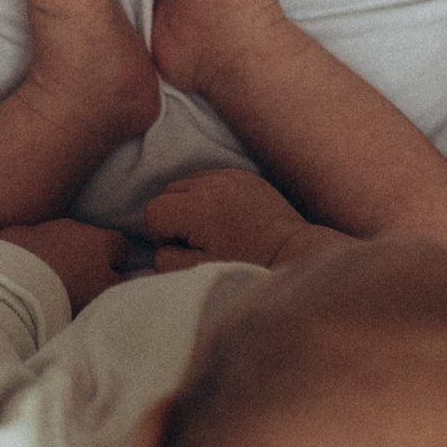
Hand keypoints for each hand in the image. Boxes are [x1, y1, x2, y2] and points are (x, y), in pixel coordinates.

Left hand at [0, 218, 130, 310]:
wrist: (16, 283)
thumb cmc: (70, 292)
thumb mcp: (105, 295)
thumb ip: (119, 284)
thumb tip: (123, 277)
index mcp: (99, 240)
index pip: (120, 245)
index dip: (119, 263)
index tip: (110, 279)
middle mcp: (71, 226)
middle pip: (86, 239)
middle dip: (85, 257)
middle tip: (78, 283)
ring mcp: (40, 227)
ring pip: (55, 239)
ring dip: (55, 254)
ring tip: (48, 280)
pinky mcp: (12, 234)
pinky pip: (27, 244)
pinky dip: (28, 255)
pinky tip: (22, 274)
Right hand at [144, 172, 334, 272]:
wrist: (292, 255)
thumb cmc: (247, 267)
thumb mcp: (199, 271)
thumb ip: (168, 259)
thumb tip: (163, 245)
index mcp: (198, 207)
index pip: (154, 211)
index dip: (162, 235)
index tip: (186, 250)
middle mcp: (212, 183)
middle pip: (169, 192)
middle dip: (175, 216)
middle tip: (199, 241)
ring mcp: (230, 175)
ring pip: (189, 182)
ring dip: (192, 203)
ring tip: (214, 229)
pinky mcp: (246, 176)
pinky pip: (213, 178)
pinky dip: (212, 195)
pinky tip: (227, 217)